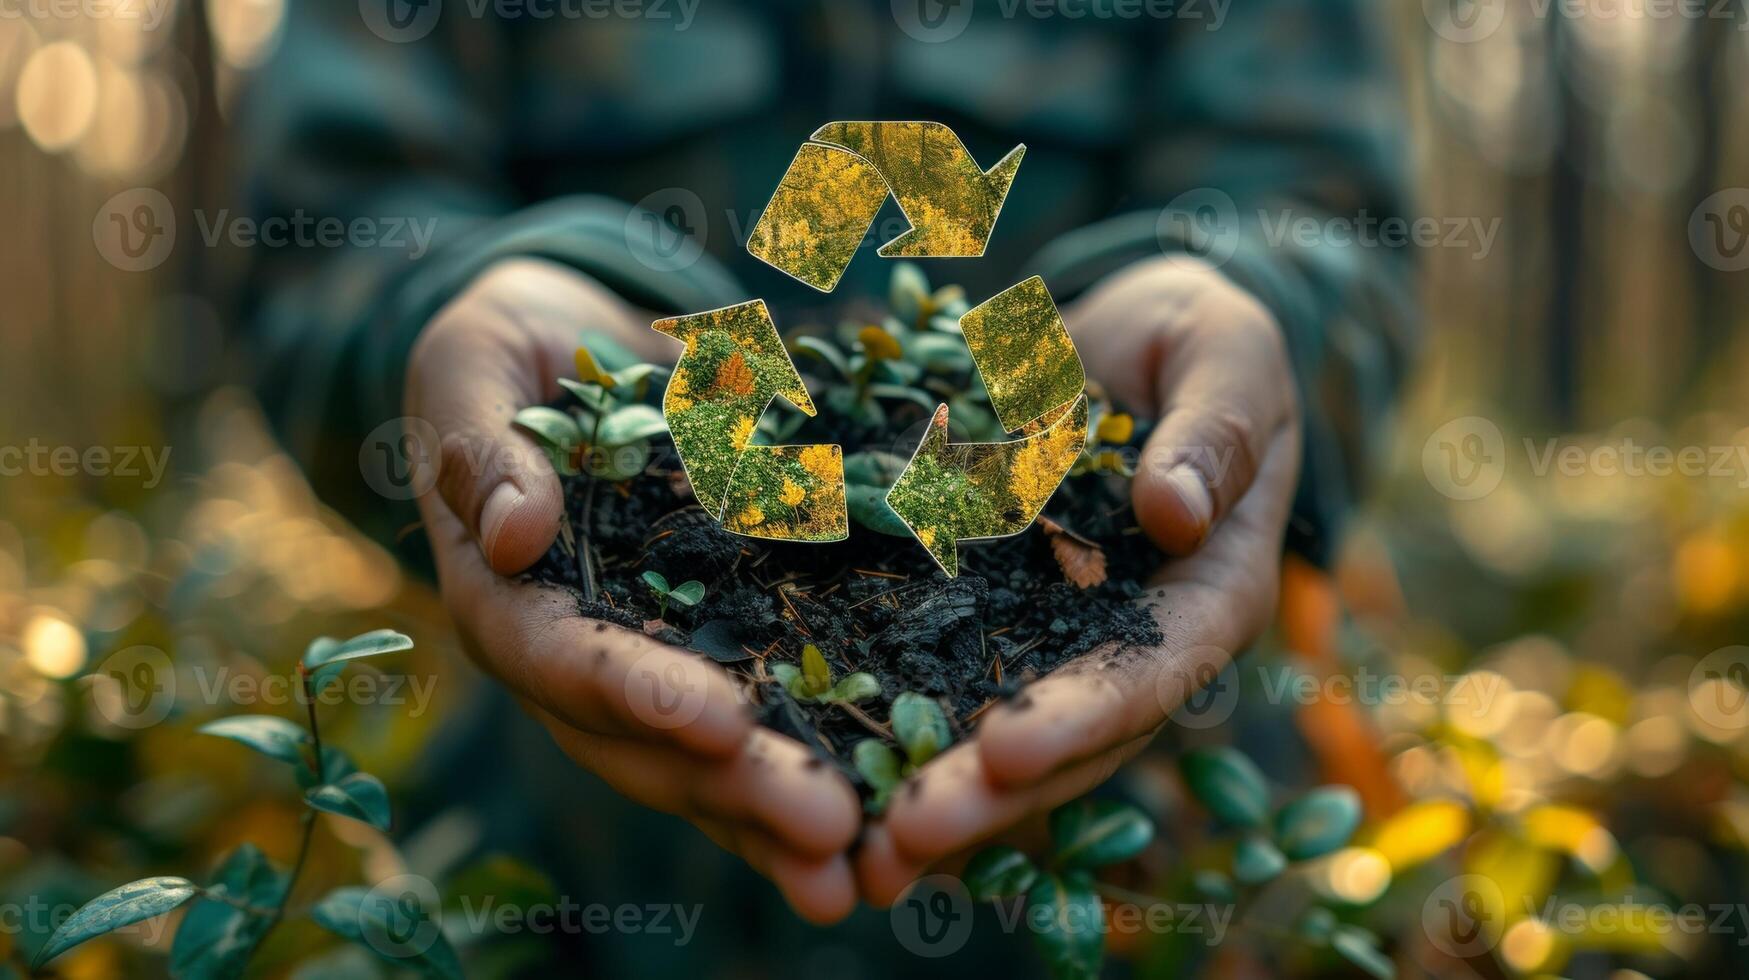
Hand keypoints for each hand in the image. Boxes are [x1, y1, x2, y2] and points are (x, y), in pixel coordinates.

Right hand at [406, 258, 860, 922]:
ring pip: (711, 760)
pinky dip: (818, 762)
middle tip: (829, 827)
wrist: (567, 343)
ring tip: (865, 865)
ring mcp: (651, 663)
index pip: (565, 659)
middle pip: (648, 743)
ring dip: (783, 816)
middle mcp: (579, 657)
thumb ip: (482, 446)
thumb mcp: (472, 365)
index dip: (639, 694)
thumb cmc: (506, 347)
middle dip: (738, 788)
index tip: (724, 719)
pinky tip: (889, 811)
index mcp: (507, 598)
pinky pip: (766, 718)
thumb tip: (512, 535)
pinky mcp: (720, 645)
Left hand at [856, 256, 1303, 901]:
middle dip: (988, 795)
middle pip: (1069, 740)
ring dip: (931, 791)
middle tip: (901, 843)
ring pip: (999, 733)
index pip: (1154, 671)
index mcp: (1207, 593)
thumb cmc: (1203, 340)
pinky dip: (894, 725)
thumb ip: (1212, 432)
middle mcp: (1131, 638)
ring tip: (853, 850)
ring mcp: (1057, 635)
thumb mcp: (1226, 358)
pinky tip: (822, 765)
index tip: (1008, 754)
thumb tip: (1178, 513)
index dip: (1084, 719)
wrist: (1132, 340)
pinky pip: (942, 676)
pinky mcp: (993, 612)